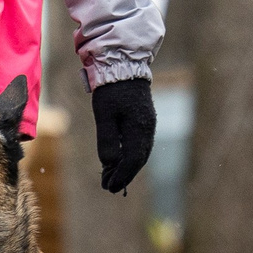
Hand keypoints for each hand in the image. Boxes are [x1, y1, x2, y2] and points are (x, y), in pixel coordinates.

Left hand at [90, 76, 155, 193]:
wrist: (124, 65)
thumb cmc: (111, 89)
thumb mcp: (104, 114)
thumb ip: (107, 140)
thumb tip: (109, 164)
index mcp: (139, 129)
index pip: (133, 161)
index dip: (121, 176)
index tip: (109, 187)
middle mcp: (148, 129)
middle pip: (139, 160)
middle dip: (124, 175)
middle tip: (109, 187)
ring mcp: (148, 124)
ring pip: (141, 153)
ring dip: (128, 167)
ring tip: (113, 178)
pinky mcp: (145, 120)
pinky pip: (140, 144)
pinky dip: (131, 156)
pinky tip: (121, 161)